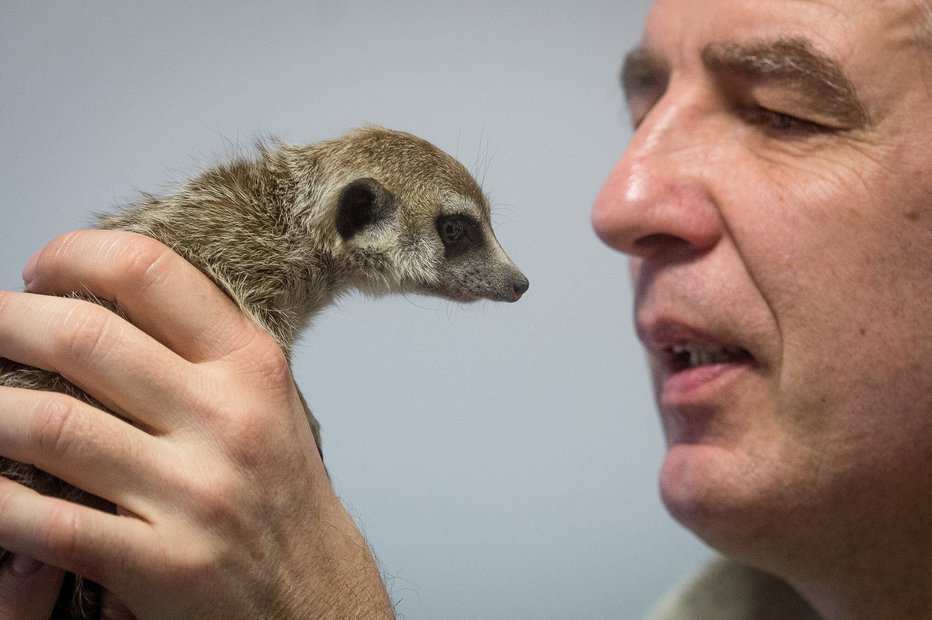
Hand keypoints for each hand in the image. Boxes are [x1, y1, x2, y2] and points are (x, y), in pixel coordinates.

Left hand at [0, 231, 392, 618]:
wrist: (316, 594)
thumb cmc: (279, 497)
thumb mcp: (265, 404)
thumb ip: (201, 353)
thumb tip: (98, 305)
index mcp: (251, 368)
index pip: (152, 274)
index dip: (77, 255)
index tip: (42, 270)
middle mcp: (227, 419)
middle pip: (84, 338)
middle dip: (5, 322)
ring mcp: (194, 492)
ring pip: (50, 426)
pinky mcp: (162, 563)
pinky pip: (47, 520)